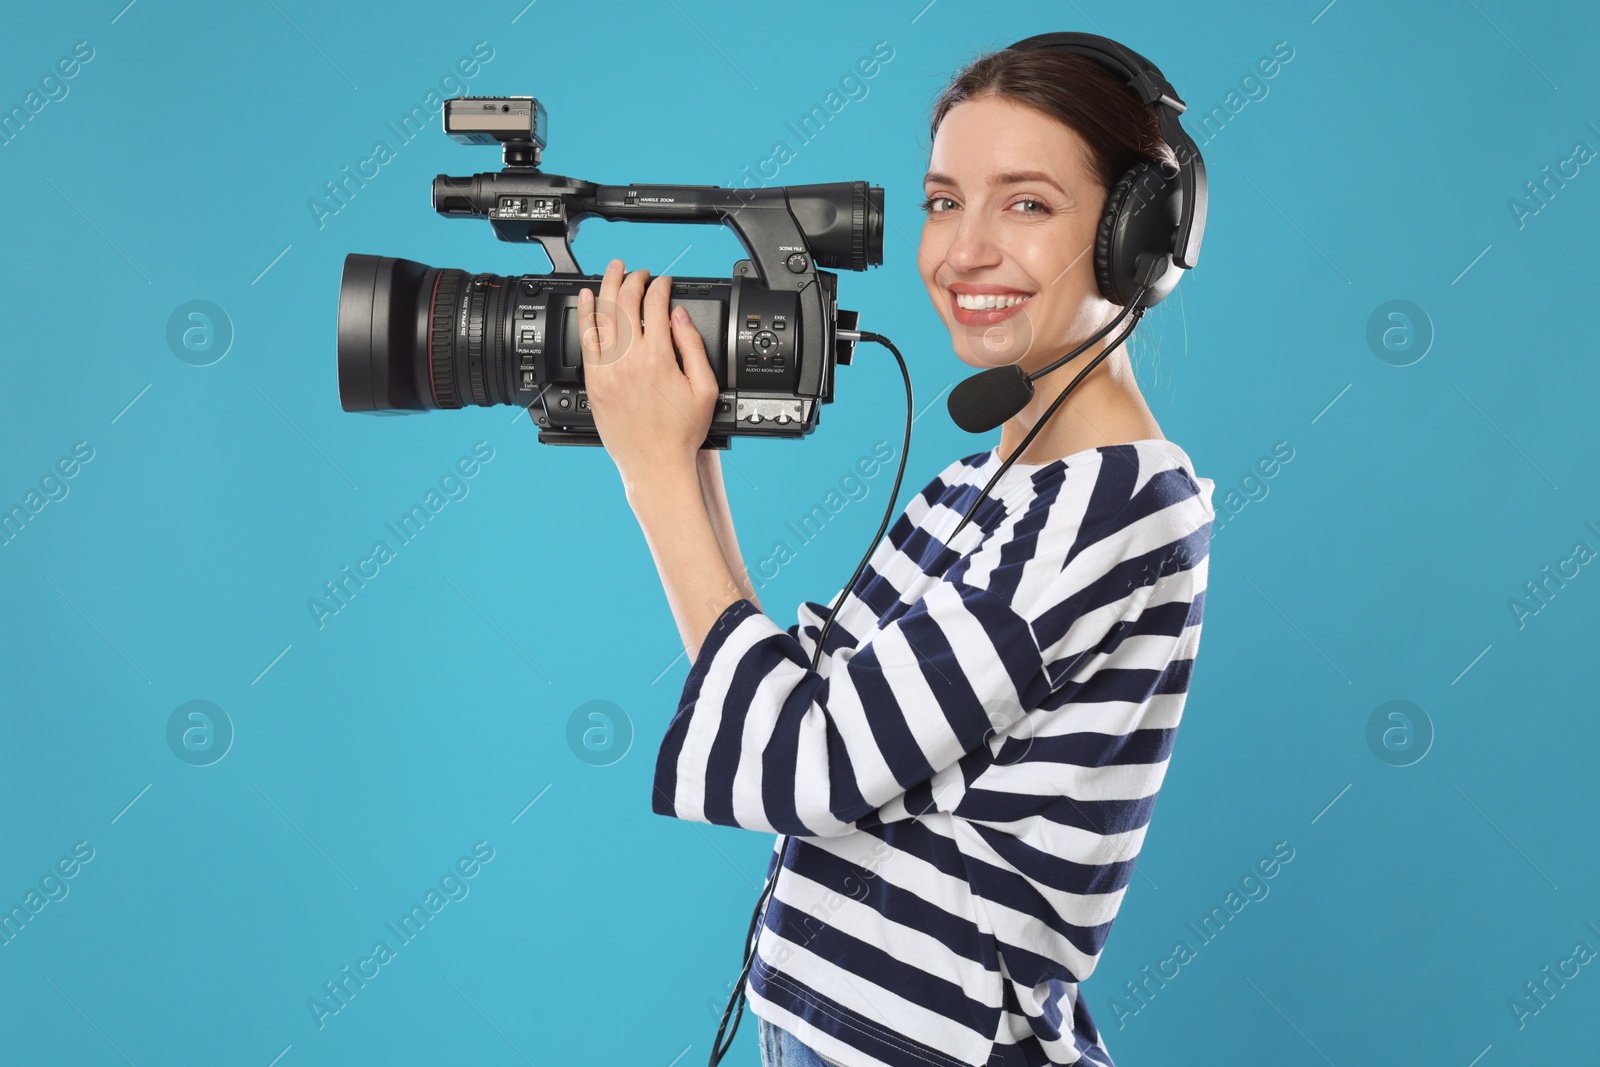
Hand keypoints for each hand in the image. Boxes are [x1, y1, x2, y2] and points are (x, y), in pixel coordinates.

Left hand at [578, 257, 718, 491]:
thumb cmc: (681, 433)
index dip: (661, 287)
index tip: (665, 283)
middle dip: (634, 280)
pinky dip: (586, 315)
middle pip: (627, 304)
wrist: (656, 465)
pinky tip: (588, 299)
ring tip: (614, 270)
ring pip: (604, 316)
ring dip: (609, 287)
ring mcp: (608, 371)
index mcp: (658, 358)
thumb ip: (692, 346)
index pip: (656, 306)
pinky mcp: (594, 383)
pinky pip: (586, 340)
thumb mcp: (705, 388)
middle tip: (640, 272)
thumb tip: (680, 317)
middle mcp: (629, 360)